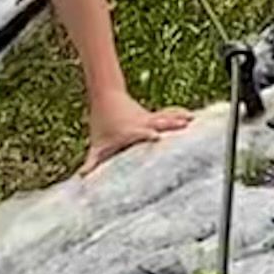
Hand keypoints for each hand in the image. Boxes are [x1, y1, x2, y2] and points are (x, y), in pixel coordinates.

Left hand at [80, 93, 194, 175]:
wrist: (107, 98)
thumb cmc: (102, 123)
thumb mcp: (97, 144)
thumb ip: (92, 161)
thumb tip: (80, 176)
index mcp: (129, 132)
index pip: (140, 133)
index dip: (147, 134)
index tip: (156, 136)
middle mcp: (142, 124)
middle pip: (158, 123)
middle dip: (170, 125)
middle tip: (183, 126)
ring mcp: (150, 119)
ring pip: (167, 117)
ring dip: (179, 119)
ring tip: (193, 120)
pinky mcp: (155, 117)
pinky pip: (170, 114)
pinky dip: (180, 115)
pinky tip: (193, 117)